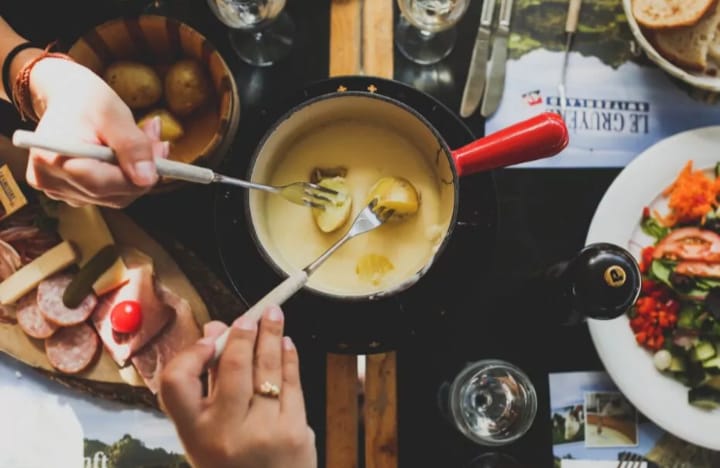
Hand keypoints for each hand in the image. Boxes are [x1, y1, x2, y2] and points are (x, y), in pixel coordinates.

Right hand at [24, 58, 166, 207]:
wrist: (67, 98)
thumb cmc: (86, 100)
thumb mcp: (113, 114)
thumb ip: (132, 146)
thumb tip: (147, 179)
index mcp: (52, 160)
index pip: (102, 185)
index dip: (137, 175)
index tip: (160, 151)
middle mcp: (50, 181)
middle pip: (111, 194)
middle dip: (142, 171)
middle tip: (158, 141)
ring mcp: (58, 191)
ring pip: (115, 196)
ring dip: (137, 173)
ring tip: (145, 140)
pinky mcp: (70, 193)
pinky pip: (108, 194)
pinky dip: (125, 176)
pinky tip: (129, 154)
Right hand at [159, 307, 316, 467]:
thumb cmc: (233, 464)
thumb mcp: (206, 435)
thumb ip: (208, 384)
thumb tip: (215, 331)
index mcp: (194, 434)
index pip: (176, 382)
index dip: (190, 354)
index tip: (208, 339)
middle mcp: (225, 433)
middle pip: (233, 367)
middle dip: (244, 334)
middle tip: (251, 315)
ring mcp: (263, 433)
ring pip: (267, 369)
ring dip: (272, 336)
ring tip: (274, 316)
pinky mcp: (294, 432)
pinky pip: (292, 384)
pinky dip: (289, 358)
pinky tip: (286, 344)